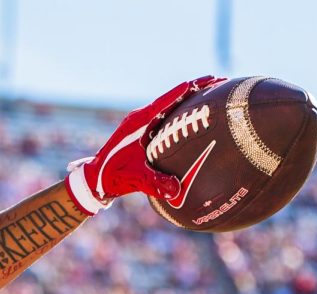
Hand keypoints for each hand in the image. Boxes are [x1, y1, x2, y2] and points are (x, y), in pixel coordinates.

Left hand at [66, 76, 224, 214]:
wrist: (95, 179)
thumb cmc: (111, 176)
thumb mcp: (134, 179)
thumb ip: (154, 183)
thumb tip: (176, 190)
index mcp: (138, 122)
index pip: (167, 100)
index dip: (188, 89)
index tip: (208, 80)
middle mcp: (141, 118)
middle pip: (173, 97)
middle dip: (196, 88)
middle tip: (220, 81)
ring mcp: (142, 123)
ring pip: (171, 105)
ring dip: (191, 98)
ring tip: (215, 92)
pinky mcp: (145, 131)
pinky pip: (167, 116)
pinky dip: (183, 111)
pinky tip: (198, 114)